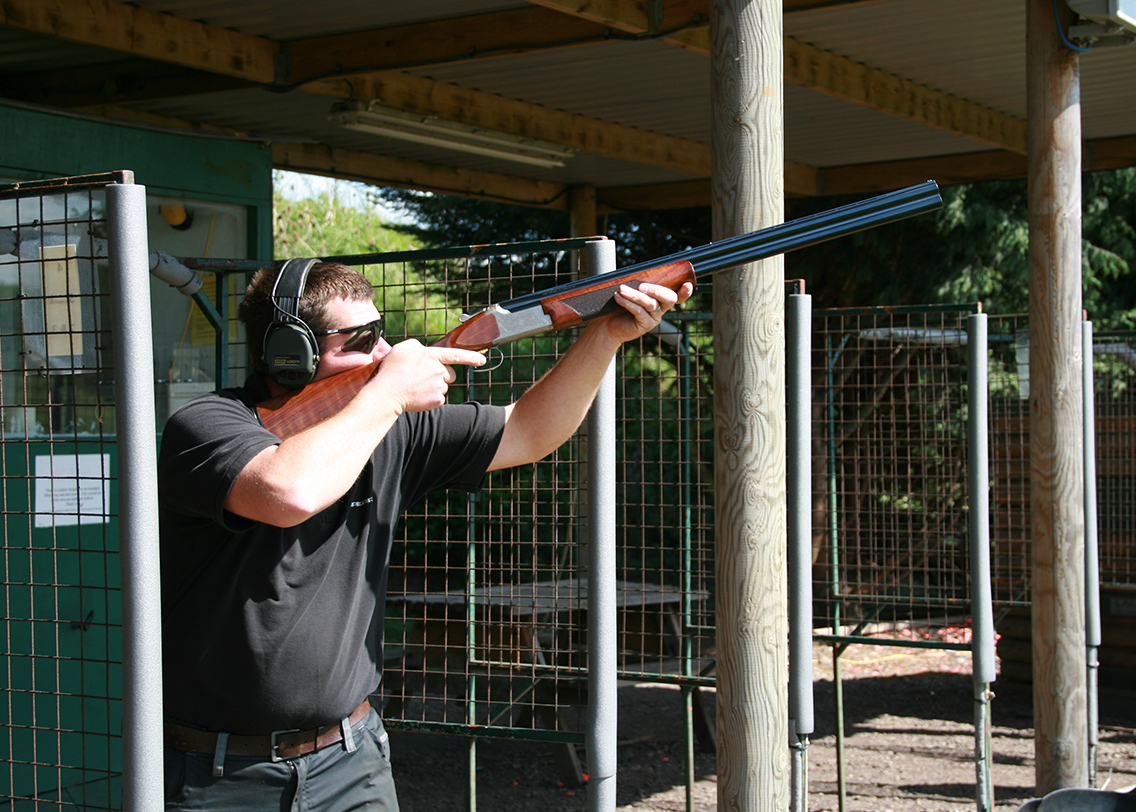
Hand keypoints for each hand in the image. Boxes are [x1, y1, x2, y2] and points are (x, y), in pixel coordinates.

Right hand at [368, 339, 485, 412]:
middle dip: (442, 375)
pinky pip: (439, 398)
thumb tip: (424, 350)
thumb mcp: (402, 348)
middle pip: (450, 374)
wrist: (387, 393)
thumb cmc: (392, 370)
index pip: (456, 354)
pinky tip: (417, 395)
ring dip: (434, 386)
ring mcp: (439, 386)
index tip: (483, 360)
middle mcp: (439, 370)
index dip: (472, 357)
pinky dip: (430, 398)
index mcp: (432, 356)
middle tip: (424, 377)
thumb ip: (417, 346)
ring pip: (444, 386)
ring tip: (416, 386)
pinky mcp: (437, 399)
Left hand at [605, 281, 693, 343]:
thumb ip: (638, 283)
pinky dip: (627, 303)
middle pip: (669, 298)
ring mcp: (655, 318)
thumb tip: (636, 272)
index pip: (679, 295)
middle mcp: (662, 308)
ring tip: (622, 289)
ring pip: (651, 304)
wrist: (609, 324)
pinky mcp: (645, 325)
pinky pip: (639, 311)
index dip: (685, 291)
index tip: (687, 284)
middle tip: (641, 286)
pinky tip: (618, 297)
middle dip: (656, 290)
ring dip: (635, 295)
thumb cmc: (620, 305)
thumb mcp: (631, 291)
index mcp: (662, 298)